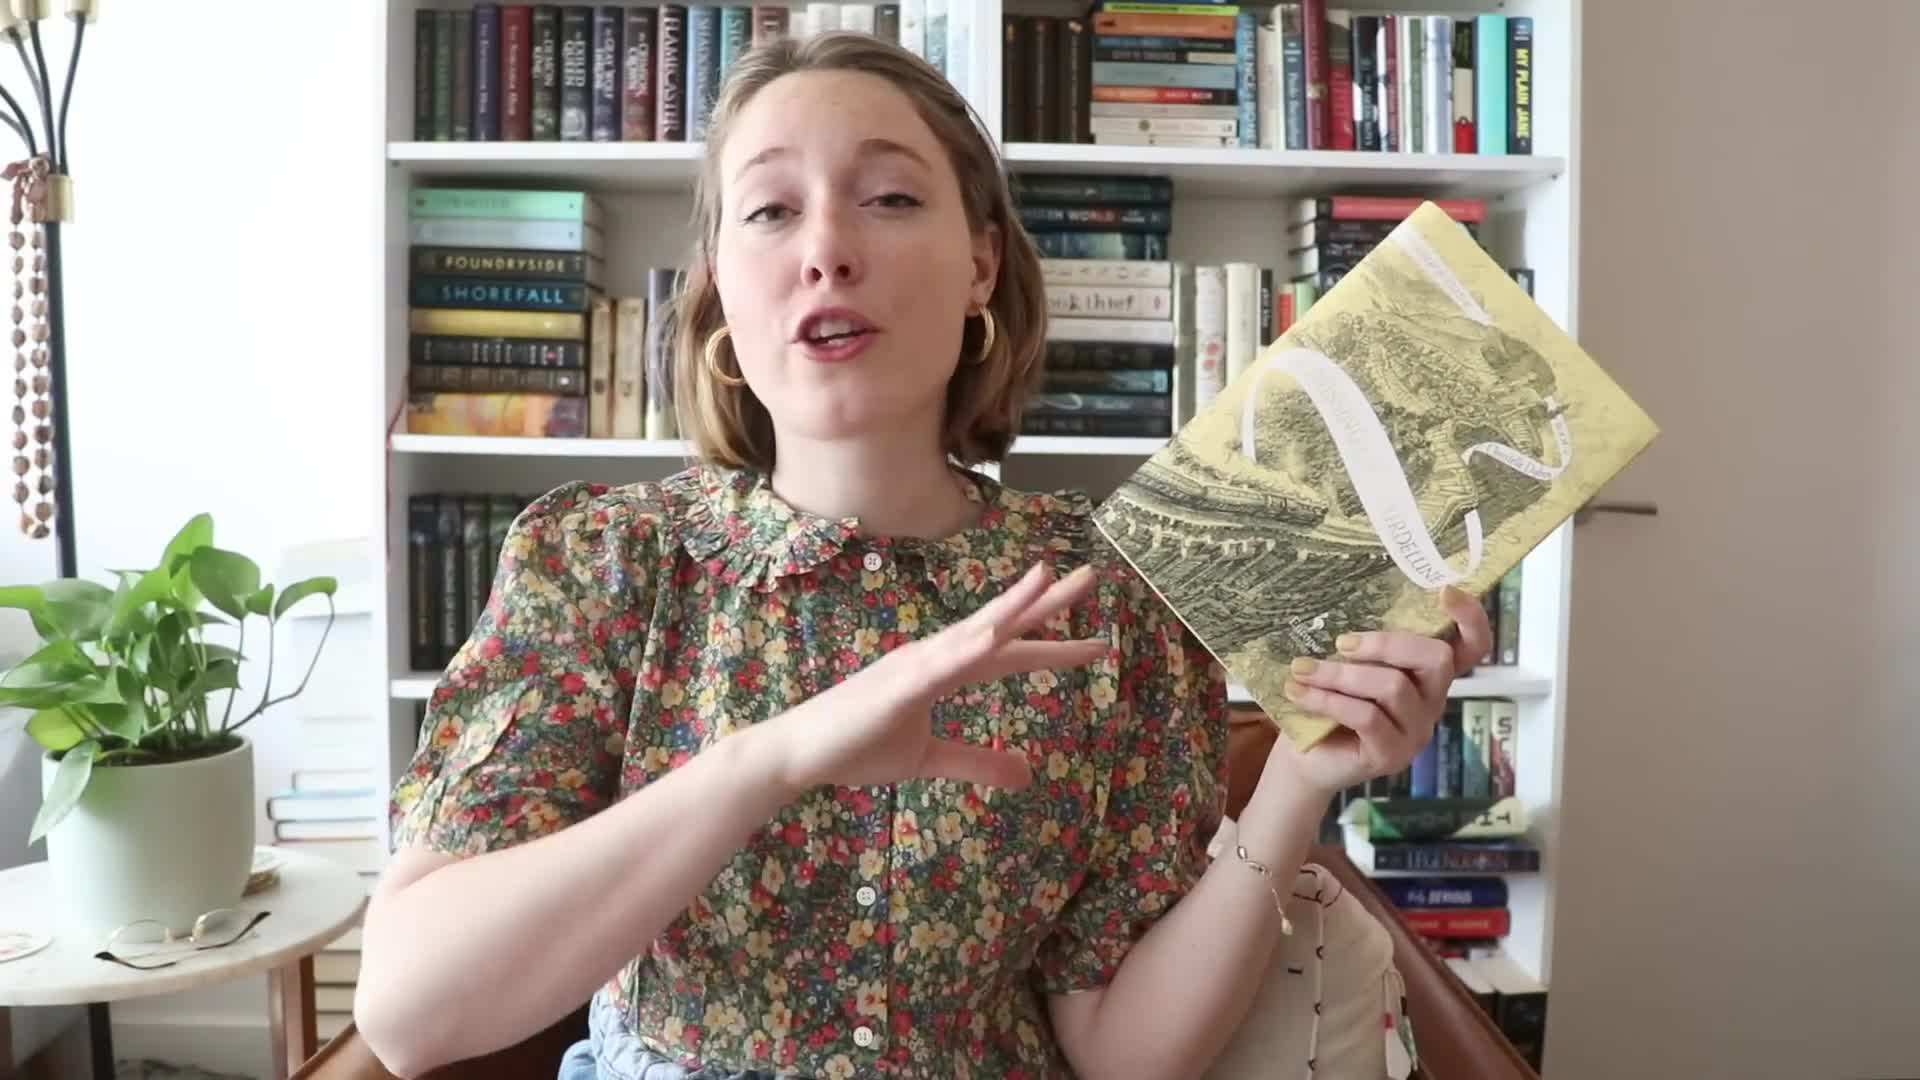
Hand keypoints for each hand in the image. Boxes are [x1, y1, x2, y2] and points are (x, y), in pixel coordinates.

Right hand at [763, 562, 1106, 795]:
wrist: (798, 755)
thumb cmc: (857, 748)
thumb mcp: (929, 760)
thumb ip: (976, 763)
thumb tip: (1027, 775)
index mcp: (943, 670)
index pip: (1009, 654)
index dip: (1054, 648)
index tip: (1099, 642)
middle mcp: (933, 656)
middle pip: (1001, 626)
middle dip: (1047, 604)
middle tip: (1091, 576)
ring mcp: (915, 665)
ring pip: (974, 631)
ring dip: (1011, 606)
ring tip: (1049, 579)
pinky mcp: (897, 685)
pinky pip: (939, 663)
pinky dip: (968, 646)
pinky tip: (996, 633)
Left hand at [1261, 586, 1494, 801]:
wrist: (1303, 757)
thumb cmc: (1326, 700)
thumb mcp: (1348, 663)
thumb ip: (1363, 639)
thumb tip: (1344, 596)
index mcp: (1427, 674)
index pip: (1472, 646)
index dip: (1471, 618)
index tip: (1444, 590)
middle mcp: (1431, 701)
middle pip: (1437, 659)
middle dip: (1386, 643)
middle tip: (1341, 643)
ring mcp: (1415, 731)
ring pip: (1393, 687)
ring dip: (1340, 674)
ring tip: (1302, 669)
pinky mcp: (1391, 755)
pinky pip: (1367, 717)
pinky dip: (1328, 700)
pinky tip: (1298, 692)